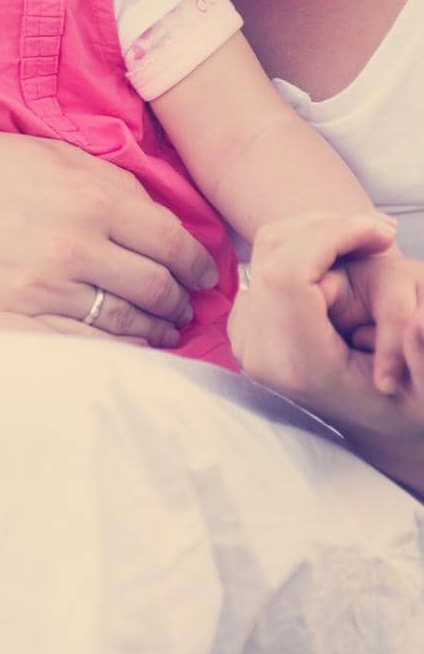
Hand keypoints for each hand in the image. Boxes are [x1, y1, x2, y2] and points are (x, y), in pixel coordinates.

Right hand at [0, 128, 218, 348]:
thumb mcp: (54, 155)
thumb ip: (113, 185)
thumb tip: (164, 222)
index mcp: (93, 196)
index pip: (172, 242)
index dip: (198, 265)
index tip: (205, 275)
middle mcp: (76, 243)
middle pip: (157, 288)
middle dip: (181, 302)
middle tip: (186, 307)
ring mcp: (45, 287)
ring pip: (125, 323)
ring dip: (153, 331)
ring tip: (161, 330)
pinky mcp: (15, 316)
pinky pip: (82, 342)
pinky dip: (111, 347)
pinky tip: (119, 343)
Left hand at [229, 212, 423, 496]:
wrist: (374, 425)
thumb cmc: (407, 404)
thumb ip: (423, 357)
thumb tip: (418, 322)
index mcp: (300, 367)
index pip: (286, 273)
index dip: (332, 236)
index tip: (386, 234)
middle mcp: (261, 352)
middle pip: (275, 249)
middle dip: (333, 228)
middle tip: (386, 235)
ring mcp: (246, 336)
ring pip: (270, 245)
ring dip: (322, 231)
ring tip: (372, 240)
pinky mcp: (246, 321)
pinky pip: (268, 257)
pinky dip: (308, 243)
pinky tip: (346, 253)